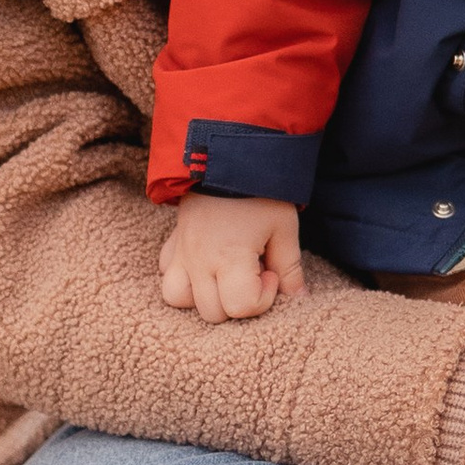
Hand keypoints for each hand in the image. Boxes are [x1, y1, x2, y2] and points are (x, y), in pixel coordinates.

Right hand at [158, 190, 303, 321]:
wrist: (227, 152)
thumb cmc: (260, 190)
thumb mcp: (283, 226)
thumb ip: (290, 266)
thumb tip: (298, 298)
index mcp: (229, 258)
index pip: (240, 307)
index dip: (262, 299)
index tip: (271, 273)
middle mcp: (199, 261)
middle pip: (212, 312)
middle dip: (237, 302)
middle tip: (253, 272)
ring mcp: (181, 252)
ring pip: (177, 298)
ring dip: (204, 297)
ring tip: (225, 277)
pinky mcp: (173, 241)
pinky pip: (166, 274)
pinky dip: (184, 277)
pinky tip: (205, 264)